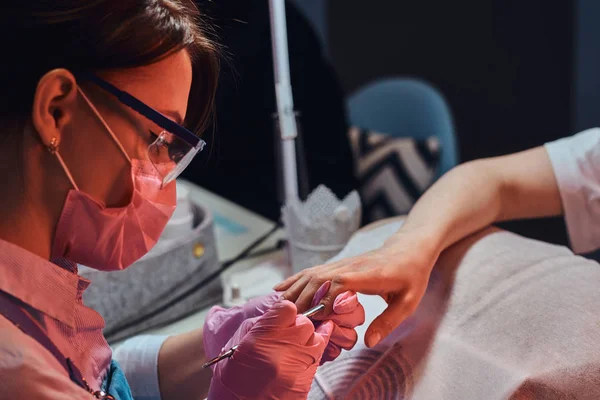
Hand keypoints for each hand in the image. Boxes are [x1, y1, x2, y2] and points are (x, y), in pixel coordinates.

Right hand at [207, 299, 332, 399]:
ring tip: (297, 344)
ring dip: (308, 338)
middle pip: (305, 323)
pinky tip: (304, 354)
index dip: (284, 311)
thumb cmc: (234, 378)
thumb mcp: (238, 343)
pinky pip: (319, 359)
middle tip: (287, 332)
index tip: (281, 316)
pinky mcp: (306, 382)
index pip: (288, 308)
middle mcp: (283, 351)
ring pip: (317, 339)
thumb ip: (261, 324)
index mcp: (263, 338)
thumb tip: (278, 314)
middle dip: (297, 324)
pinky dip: (313, 354)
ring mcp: (297, 367)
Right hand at [274, 229, 437, 347]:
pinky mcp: (338, 264)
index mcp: (370, 275)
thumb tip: (368, 341)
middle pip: (320, 278)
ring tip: (278, 306)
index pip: (341, 281)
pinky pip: (313, 271)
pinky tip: (281, 288)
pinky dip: (296, 280)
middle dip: (302, 298)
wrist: (409, 249)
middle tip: (288, 319)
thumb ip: (388, 322)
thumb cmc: (411, 276)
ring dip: (294, 289)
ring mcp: (343, 263)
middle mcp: (351, 266)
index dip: (325, 297)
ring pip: (312, 273)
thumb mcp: (408, 302)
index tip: (316, 317)